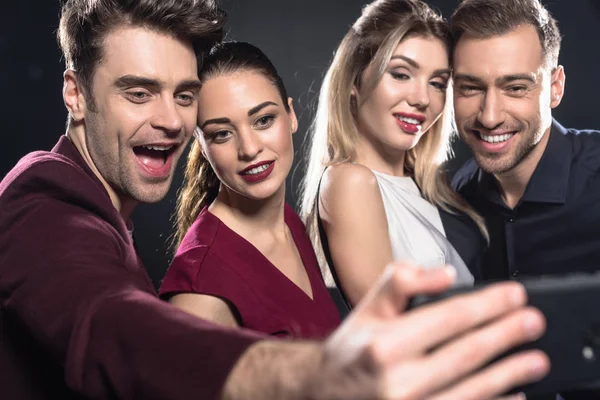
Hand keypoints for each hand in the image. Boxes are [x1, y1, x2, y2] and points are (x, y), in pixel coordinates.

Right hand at [313, 261, 548, 399]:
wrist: (325, 392)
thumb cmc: (352, 349)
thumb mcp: (369, 307)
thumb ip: (402, 281)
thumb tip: (446, 274)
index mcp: (384, 344)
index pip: (449, 318)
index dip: (488, 305)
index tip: (515, 295)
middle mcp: (397, 381)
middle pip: (467, 354)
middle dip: (507, 335)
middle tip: (533, 322)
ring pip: (473, 389)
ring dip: (510, 373)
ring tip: (535, 360)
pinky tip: (514, 393)